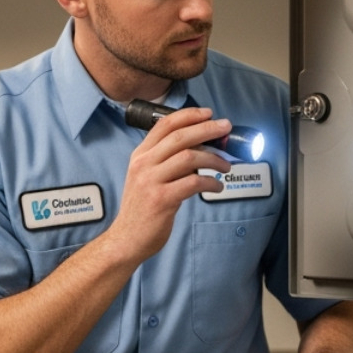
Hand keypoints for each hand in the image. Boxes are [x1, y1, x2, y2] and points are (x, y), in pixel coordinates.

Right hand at [103, 106, 231, 264]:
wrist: (127, 239)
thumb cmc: (142, 208)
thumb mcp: (146, 177)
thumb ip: (166, 161)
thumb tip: (201, 147)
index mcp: (140, 155)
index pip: (164, 125)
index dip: (189, 116)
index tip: (208, 113)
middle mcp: (143, 164)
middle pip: (180, 137)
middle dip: (207, 129)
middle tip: (226, 128)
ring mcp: (151, 181)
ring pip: (189, 157)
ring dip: (213, 159)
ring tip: (225, 166)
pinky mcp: (161, 199)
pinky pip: (193, 182)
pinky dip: (210, 181)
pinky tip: (217, 186)